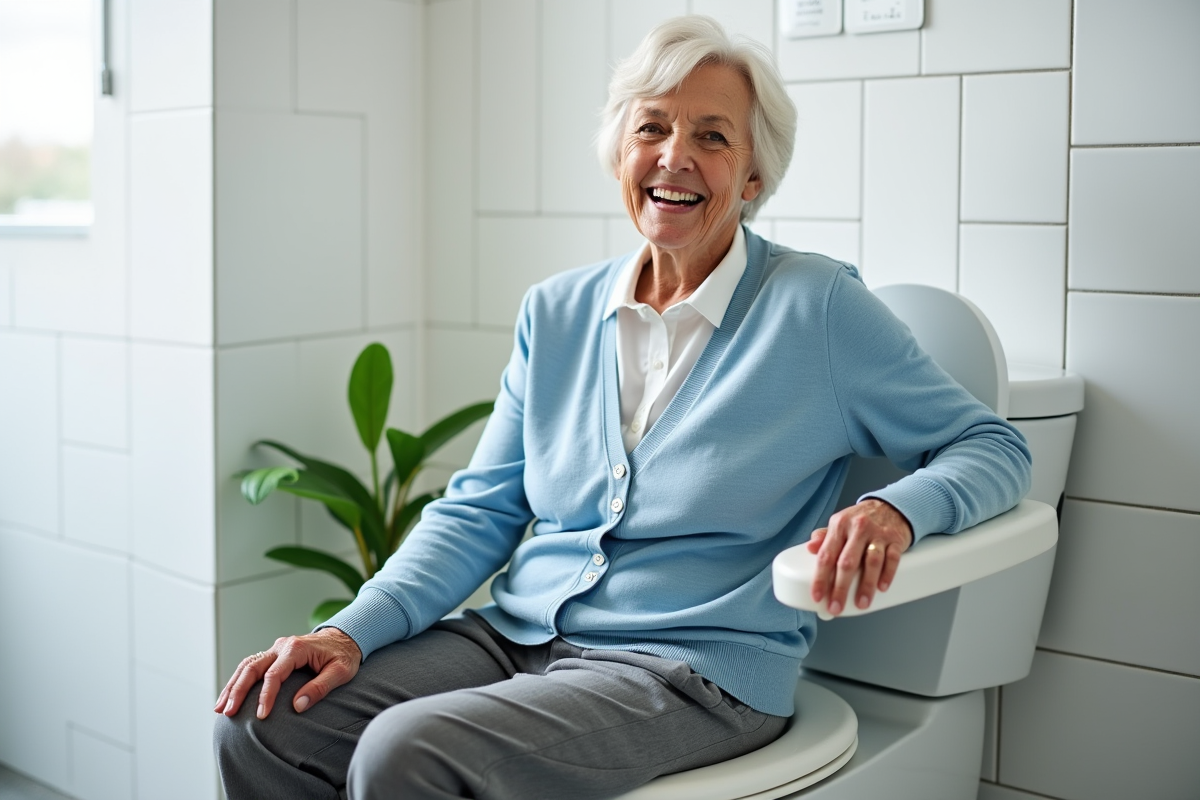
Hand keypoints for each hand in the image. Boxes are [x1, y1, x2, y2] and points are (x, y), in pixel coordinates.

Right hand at [214, 627, 361, 719]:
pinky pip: (251, 666)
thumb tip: (297, 706)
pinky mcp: (274, 655)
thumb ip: (320, 687)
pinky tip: (230, 696)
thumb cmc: (344, 655)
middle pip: (252, 667)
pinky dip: (238, 680)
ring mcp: (276, 649)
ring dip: (232, 686)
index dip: (266, 696)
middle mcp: (281, 646)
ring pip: (247, 666)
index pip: (274, 674)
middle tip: (228, 712)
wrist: (345, 637)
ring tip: (220, 708)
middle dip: (238, 690)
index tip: (261, 716)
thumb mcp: (340, 672)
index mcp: (296, 649)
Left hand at [806, 498, 911, 615]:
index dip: (820, 578)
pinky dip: (887, 574)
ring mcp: (878, 534)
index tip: (817, 596)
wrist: (892, 506)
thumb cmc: (861, 520)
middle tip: (836, 607)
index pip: (826, 555)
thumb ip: (825, 537)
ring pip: (871, 562)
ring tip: (861, 603)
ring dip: (866, 586)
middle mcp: (858, 528)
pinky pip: (892, 559)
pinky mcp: (895, 539)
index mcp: (839, 525)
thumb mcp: (841, 523)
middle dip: (840, 588)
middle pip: (847, 562)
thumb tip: (809, 548)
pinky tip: (882, 588)